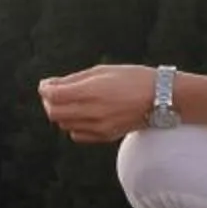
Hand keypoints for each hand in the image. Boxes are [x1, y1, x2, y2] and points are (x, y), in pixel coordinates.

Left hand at [38, 64, 154, 141]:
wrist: (161, 98)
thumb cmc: (134, 79)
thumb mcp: (102, 70)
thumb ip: (74, 79)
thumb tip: (50, 85)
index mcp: (92, 91)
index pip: (53, 95)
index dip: (44, 89)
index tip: (46, 84)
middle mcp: (93, 112)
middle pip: (54, 113)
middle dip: (49, 102)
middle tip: (55, 93)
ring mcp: (99, 127)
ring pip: (64, 125)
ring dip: (61, 113)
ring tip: (71, 102)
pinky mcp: (105, 136)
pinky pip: (77, 135)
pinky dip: (73, 125)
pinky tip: (83, 115)